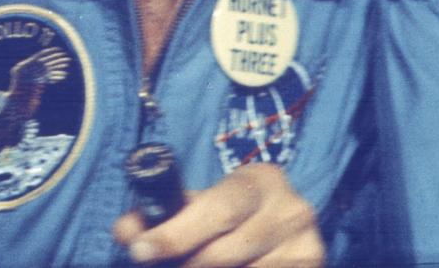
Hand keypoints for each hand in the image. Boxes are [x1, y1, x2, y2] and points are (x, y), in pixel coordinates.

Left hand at [113, 163, 323, 267]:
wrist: (281, 228)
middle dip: (186, 264)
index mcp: (261, 180)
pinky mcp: (314, 266)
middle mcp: (291, 209)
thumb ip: (162, 214)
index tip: (140, 251)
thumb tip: (124, 230)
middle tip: (163, 267)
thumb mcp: (201, 205)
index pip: (218, 208)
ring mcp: (306, 246)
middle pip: (226, 251)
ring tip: (193, 266)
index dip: (176, 233)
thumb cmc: (232, 215)